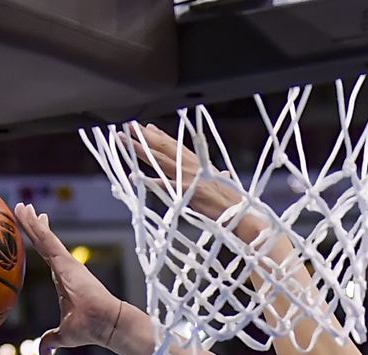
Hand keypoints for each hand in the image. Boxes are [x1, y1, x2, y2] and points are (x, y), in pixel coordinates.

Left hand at [14, 203, 123, 354]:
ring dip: (31, 221)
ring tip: (20, 206)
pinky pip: (46, 239)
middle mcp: (66, 268)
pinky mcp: (65, 261)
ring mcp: (66, 263)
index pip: (50, 257)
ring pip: (44, 237)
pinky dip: (35, 226)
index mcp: (65, 280)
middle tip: (27, 210)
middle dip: (36, 225)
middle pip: (46, 242)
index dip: (43, 242)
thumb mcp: (63, 336)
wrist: (106, 324)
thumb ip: (50, 342)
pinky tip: (25, 213)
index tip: (38, 228)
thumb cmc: (90, 329)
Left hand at [131, 123, 268, 245]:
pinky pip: (164, 185)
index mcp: (200, 164)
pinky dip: (150, 181)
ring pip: (160, 160)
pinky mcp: (187, 192)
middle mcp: (192, 166)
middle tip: (127, 126)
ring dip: (140, 150)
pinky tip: (135, 176)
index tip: (146, 127)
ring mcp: (189, 178)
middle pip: (164, 147)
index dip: (161, 136)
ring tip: (124, 141)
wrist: (243, 215)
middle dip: (144, 136)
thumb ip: (219, 176)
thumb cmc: (235, 203)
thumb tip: (223, 172)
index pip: (176, 146)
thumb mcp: (226, 183)